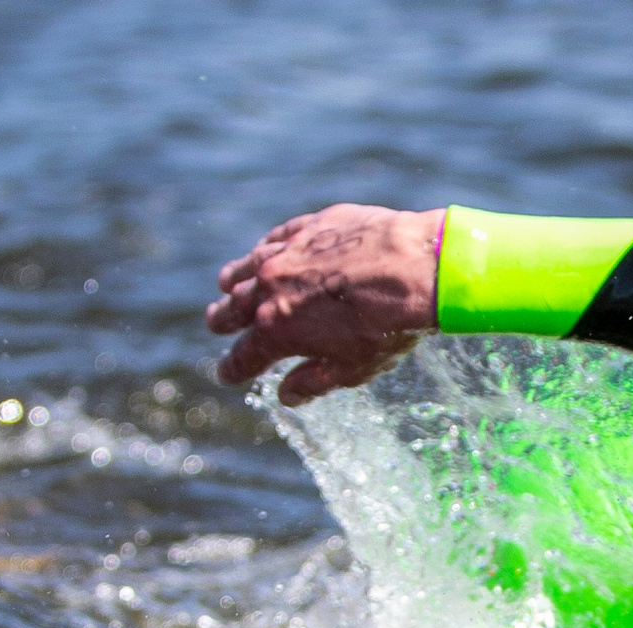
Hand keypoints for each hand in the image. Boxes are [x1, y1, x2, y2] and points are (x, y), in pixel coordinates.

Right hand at [206, 204, 443, 404]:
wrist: (416, 269)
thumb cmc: (389, 326)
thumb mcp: (353, 369)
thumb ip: (314, 382)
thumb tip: (285, 396)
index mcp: (278, 330)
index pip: (245, 355)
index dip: (234, 368)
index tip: (227, 375)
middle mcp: (271, 288)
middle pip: (235, 308)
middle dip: (223, 321)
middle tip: (216, 325)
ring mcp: (287, 253)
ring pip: (248, 268)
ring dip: (235, 281)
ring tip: (225, 287)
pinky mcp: (309, 226)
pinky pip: (276, 238)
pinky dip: (264, 249)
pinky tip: (263, 252)